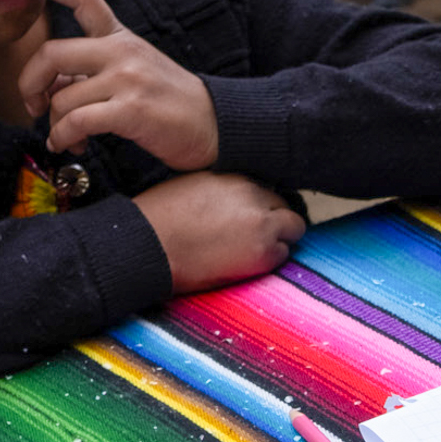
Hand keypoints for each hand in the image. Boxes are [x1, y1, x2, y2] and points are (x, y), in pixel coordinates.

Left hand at [21, 0, 220, 169]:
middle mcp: (122, 52)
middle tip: (34, 105)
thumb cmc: (170, 103)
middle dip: (30, 83)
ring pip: (63, 98)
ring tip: (66, 138)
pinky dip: (64, 138)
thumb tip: (49, 90)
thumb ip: (91, 72)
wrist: (215, 126)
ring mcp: (128, 79)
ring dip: (55, 126)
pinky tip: (70, 145)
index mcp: (121, 38)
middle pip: (52, 54)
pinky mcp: (131, 110)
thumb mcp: (134, 72)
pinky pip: (77, 122)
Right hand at [135, 172, 304, 292]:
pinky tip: (246, 262)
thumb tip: (240, 199)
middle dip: (275, 221)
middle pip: (285, 208)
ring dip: (277, 240)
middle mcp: (254, 197)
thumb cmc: (160, 218)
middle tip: (255, 236)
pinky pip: (282, 255)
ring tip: (250, 250)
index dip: (261, 205)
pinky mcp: (263, 253)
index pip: (267, 190)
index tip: (252, 217)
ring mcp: (262, 225)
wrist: (148, 247)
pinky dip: (270, 259)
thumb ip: (225, 189)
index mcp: (236, 178)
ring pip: (292, 231)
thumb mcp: (194, 186)